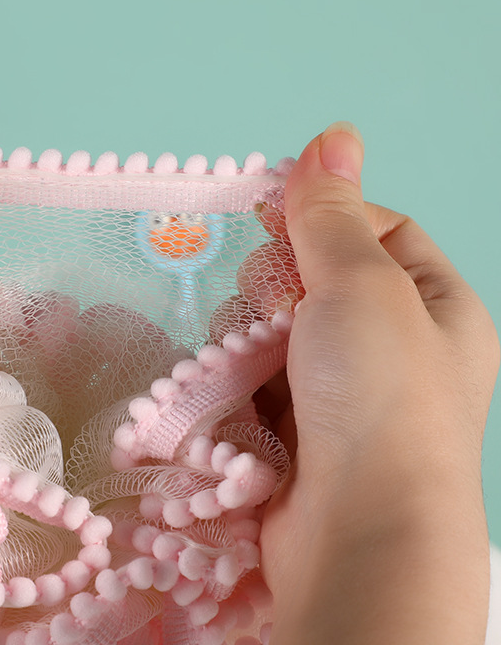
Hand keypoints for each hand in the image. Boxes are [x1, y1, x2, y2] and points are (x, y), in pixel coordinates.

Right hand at [256, 123, 499, 642]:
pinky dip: (240, 377)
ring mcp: (343, 395)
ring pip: (274, 330)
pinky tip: (236, 392)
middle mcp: (395, 349)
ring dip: (251, 335)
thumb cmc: (379, 397)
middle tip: (274, 305)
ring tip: (252, 360)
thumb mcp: (361, 284)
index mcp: (434, 306)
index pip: (379, 229)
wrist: (357, 535)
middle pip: (316, 279)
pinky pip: (256, 378)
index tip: (274, 209)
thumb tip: (335, 134)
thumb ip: (332, 214)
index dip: (326, 213)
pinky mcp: (295, 431)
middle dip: (280, 284)